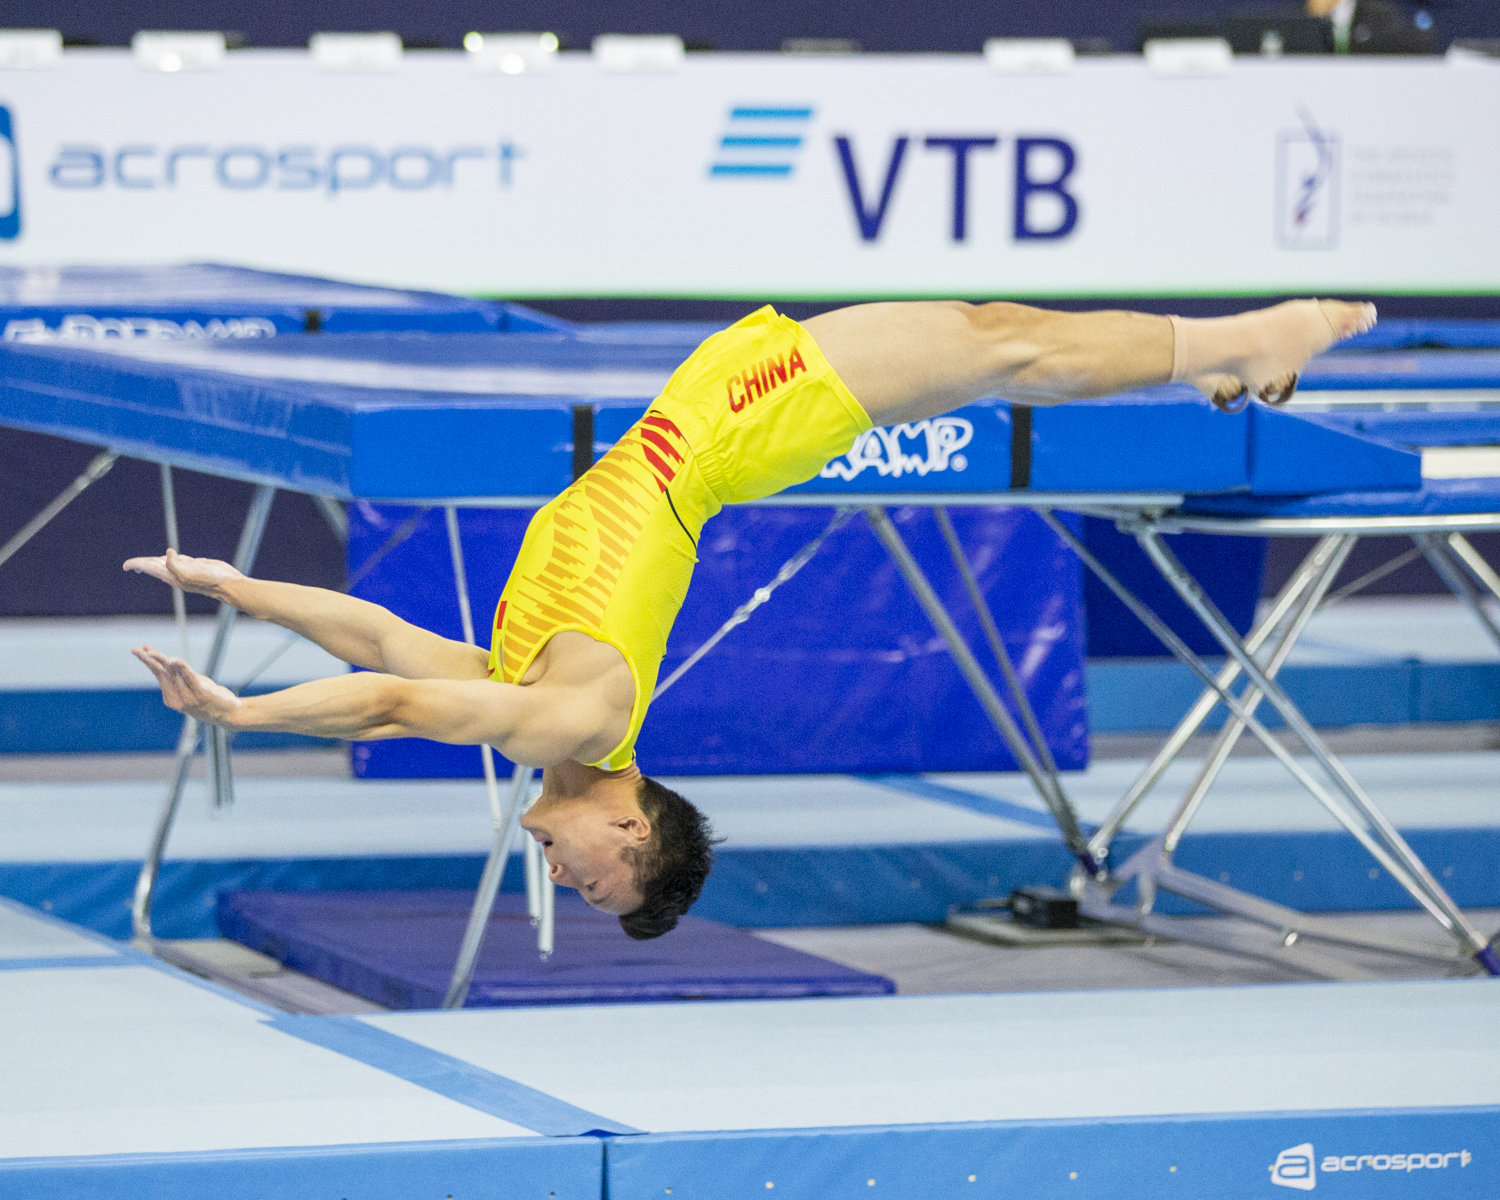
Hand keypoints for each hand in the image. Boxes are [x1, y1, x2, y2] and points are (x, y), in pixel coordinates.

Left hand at [123, 548, 243, 598]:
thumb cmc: (210, 580)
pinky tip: (170, 556)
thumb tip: (168, 553)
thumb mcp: (190, 572)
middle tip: (130, 566)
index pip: (150, 568)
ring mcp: (186, 569)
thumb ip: (175, 564)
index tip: (125, 566)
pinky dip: (172, 557)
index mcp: (172, 575)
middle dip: (143, 565)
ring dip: (155, 561)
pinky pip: (179, 560)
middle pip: (155, 566)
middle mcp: (176, 573)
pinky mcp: (195, 565)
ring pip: (167, 563)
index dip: (137, 565)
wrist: (228, 584)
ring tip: (146, 562)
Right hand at [132, 645, 243, 726]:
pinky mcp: (202, 693)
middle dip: (149, 661)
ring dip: (162, 661)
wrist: (228, 714)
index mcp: (171, 699)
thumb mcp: (189, 686)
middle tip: (136, 650)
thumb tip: (165, 660)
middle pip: (162, 674)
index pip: (159, 676)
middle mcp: (177, 700)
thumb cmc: (206, 697)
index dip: (150, 662)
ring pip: (173, 674)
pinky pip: (190, 677)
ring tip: (150, 651)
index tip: (141, 649)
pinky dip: (182, 668)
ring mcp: (189, 698)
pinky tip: (174, 660)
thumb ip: (178, 675)